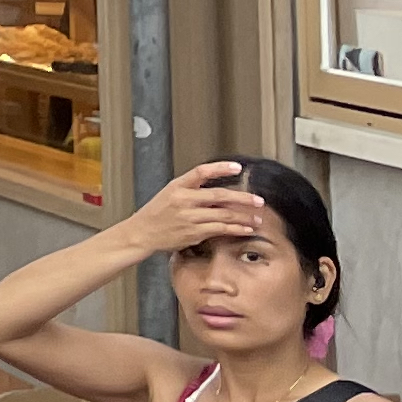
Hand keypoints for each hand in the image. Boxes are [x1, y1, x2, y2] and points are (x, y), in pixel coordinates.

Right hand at [117, 159, 268, 260]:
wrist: (142, 233)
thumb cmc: (156, 214)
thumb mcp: (169, 194)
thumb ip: (192, 191)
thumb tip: (220, 194)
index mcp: (177, 186)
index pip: (201, 172)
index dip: (220, 168)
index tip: (238, 168)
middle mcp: (184, 200)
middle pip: (219, 196)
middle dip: (242, 198)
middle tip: (258, 200)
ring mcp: (189, 217)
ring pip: (223, 215)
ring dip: (244, 216)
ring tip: (257, 217)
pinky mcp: (194, 232)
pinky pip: (220, 230)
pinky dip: (236, 229)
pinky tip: (246, 229)